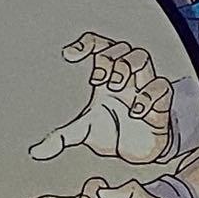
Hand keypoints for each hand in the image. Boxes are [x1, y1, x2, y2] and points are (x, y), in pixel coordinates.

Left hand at [29, 32, 173, 164]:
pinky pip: (161, 87)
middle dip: (109, 59)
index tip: (69, 56)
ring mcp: (144, 88)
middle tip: (97, 80)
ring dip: (127, 67)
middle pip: (122, 48)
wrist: (138, 153)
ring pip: (142, 58)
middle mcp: (126, 78)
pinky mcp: (160, 104)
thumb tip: (36, 151)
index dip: (86, 44)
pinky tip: (136, 111)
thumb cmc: (114, 131)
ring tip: (116, 87)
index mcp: (106, 77)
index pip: (99, 46)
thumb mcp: (84, 133)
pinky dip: (149, 95)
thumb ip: (61, 138)